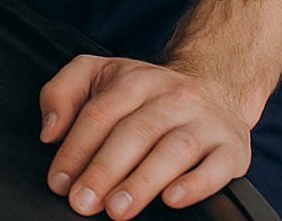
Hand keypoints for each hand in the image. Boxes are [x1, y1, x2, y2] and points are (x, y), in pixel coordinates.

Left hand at [39, 55, 251, 217]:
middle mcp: (172, 97)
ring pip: (173, 150)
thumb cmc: (149, 91)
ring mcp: (204, 121)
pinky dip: (194, 185)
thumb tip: (50, 131)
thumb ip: (62, 92)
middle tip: (83, 201)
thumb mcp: (99, 74)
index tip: (60, 180)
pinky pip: (215, 167)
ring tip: (118, 209)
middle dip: (103, 171)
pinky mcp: (231, 147)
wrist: (216, 86)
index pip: (99, 114)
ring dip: (142, 182)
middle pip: (133, 133)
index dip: (76, 149)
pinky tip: (172, 198)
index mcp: (135, 79)